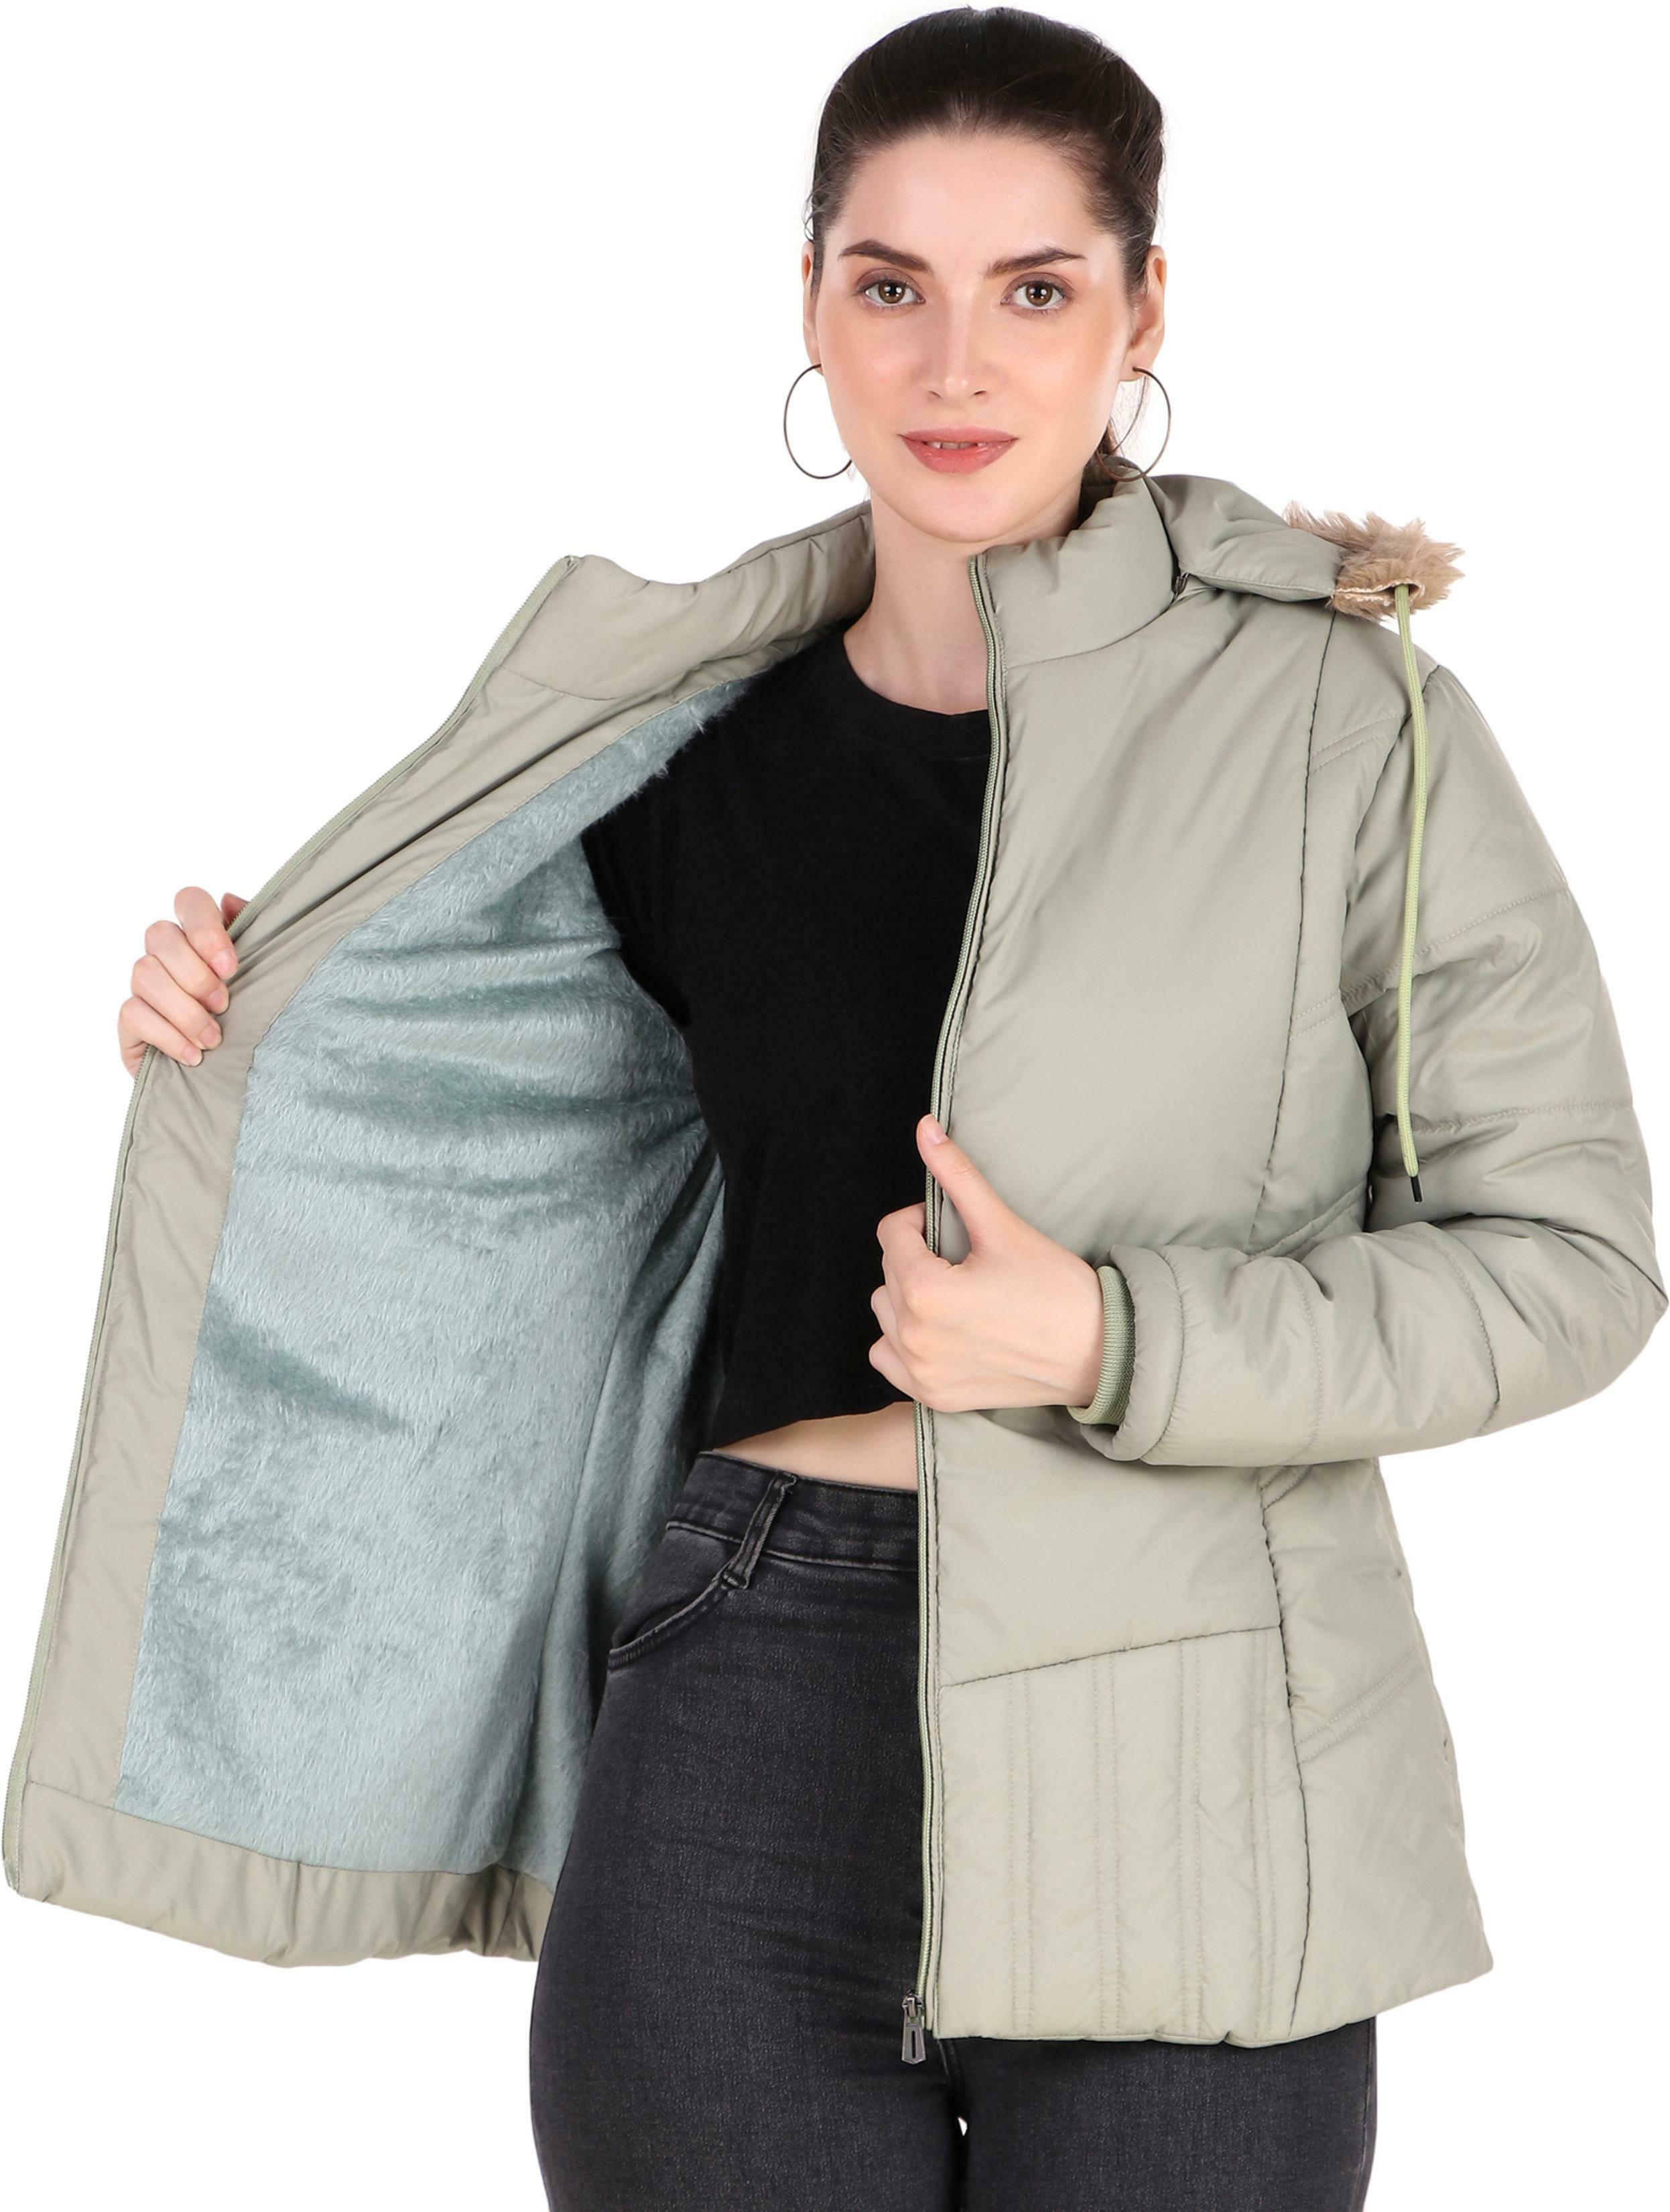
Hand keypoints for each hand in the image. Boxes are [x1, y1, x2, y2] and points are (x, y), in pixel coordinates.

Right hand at [118, 886, 246, 1077]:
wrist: (230, 1076)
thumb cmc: (248, 1019)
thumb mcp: (260, 978)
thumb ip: (250, 935)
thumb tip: (229, 900)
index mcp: (199, 936)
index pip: (189, 901)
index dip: (205, 928)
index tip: (230, 967)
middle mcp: (165, 954)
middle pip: (160, 935)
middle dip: (195, 975)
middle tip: (223, 1005)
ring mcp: (143, 986)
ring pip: (144, 973)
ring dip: (184, 1010)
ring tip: (213, 1038)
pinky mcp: (129, 1020)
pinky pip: (133, 1013)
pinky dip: (168, 1036)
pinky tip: (194, 1056)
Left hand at [869, 1114, 1106, 1412]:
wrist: (1099, 1352)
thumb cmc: (1056, 1289)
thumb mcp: (1003, 1226)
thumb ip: (957, 1176)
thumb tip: (925, 1128)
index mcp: (924, 1292)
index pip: (892, 1234)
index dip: (921, 1221)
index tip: (957, 1229)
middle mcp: (914, 1337)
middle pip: (888, 1273)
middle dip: (918, 1257)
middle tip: (965, 1259)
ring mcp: (921, 1372)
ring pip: (886, 1313)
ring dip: (908, 1297)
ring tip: (955, 1292)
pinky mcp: (934, 1396)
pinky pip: (888, 1358)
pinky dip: (904, 1341)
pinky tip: (941, 1329)